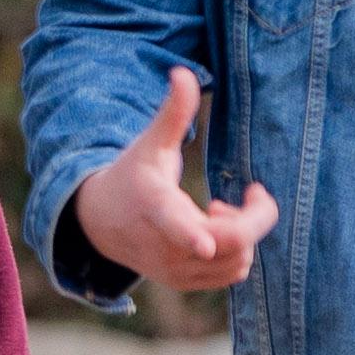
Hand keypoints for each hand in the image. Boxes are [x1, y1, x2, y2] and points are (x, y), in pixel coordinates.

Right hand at [70, 66, 278, 295]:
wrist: (100, 222)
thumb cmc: (133, 175)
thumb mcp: (150, 144)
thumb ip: (173, 112)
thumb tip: (183, 71)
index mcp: (155, 208)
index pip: (177, 227)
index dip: (194, 236)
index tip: (205, 244)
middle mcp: (165, 246)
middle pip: (230, 243)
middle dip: (254, 216)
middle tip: (252, 192)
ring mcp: (175, 270)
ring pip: (237, 260)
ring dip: (244, 232)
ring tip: (221, 208)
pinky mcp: (185, 282)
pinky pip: (232, 273)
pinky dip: (238, 251)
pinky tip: (218, 229)